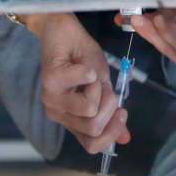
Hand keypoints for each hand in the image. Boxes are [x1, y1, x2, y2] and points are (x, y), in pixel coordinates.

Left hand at [31, 13, 130, 153]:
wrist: (64, 29)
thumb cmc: (82, 55)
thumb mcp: (103, 86)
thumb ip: (110, 112)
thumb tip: (125, 138)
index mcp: (71, 119)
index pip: (92, 145)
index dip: (112, 133)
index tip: (123, 113)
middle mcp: (58, 113)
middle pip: (94, 129)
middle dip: (110, 105)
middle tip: (103, 85)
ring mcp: (52, 99)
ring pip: (90, 110)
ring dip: (99, 86)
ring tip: (89, 72)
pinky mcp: (50, 82)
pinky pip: (85, 84)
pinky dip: (90, 70)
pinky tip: (80, 63)